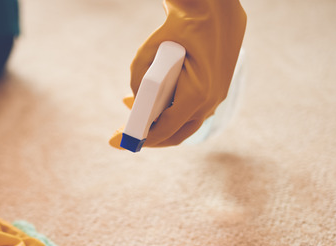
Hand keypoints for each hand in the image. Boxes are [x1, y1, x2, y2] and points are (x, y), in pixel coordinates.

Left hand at [111, 0, 246, 147]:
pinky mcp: (216, 90)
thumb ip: (139, 79)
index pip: (166, 130)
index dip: (140, 138)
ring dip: (159, 120)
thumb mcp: (148, 52)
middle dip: (149, 136)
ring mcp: (217, 97)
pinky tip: (153, 102)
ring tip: (131, 109)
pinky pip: (192, 109)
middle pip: (176, 133)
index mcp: (197, 94)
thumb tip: (136, 100)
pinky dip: (172, 109)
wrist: (214, 9)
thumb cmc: (180, 28)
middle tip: (124, 134)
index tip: (119, 142)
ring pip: (185, 122)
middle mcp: (211, 101)